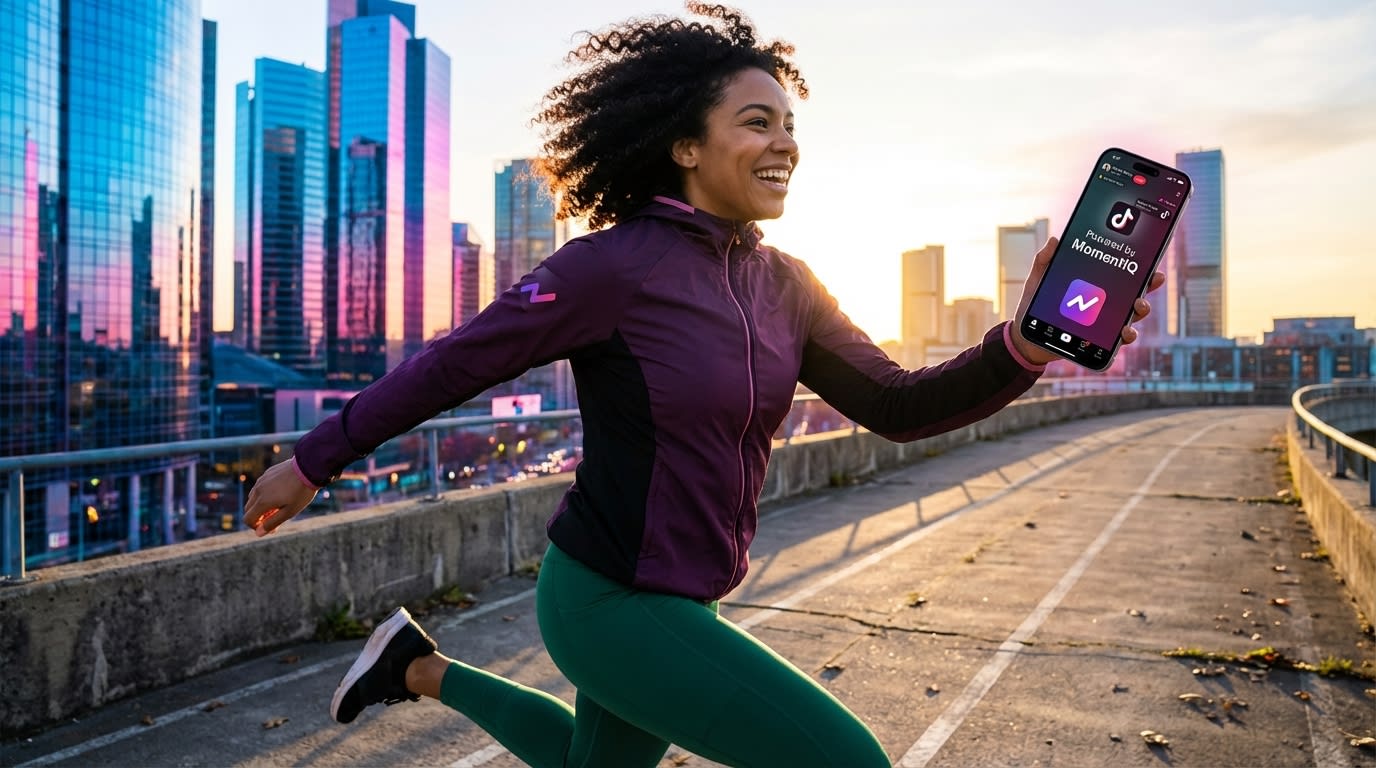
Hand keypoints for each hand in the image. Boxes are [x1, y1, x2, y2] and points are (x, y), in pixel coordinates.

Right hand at [243, 458, 318, 536]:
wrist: (308, 469)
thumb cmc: (301, 492)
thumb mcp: (289, 512)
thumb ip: (272, 523)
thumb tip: (258, 533)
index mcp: (262, 502)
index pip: (247, 519)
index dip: (255, 527)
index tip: (270, 527)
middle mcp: (258, 490)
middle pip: (248, 509)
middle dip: (258, 517)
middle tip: (275, 517)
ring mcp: (261, 480)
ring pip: (253, 497)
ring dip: (260, 505)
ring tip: (278, 506)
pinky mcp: (267, 474)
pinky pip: (260, 487)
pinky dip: (264, 494)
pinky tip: (279, 494)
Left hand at [1009, 236, 1165, 363]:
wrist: (1026, 335)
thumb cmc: (1034, 305)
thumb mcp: (1038, 279)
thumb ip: (1044, 260)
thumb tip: (1054, 239)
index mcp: (1094, 285)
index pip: (1120, 274)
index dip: (1138, 267)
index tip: (1150, 259)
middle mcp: (1104, 303)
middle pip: (1133, 292)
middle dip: (1148, 285)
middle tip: (1153, 279)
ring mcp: (1103, 322)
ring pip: (1131, 315)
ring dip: (1141, 310)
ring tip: (1138, 305)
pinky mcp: (1098, 339)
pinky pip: (1118, 339)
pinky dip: (1127, 335)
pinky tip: (1125, 332)